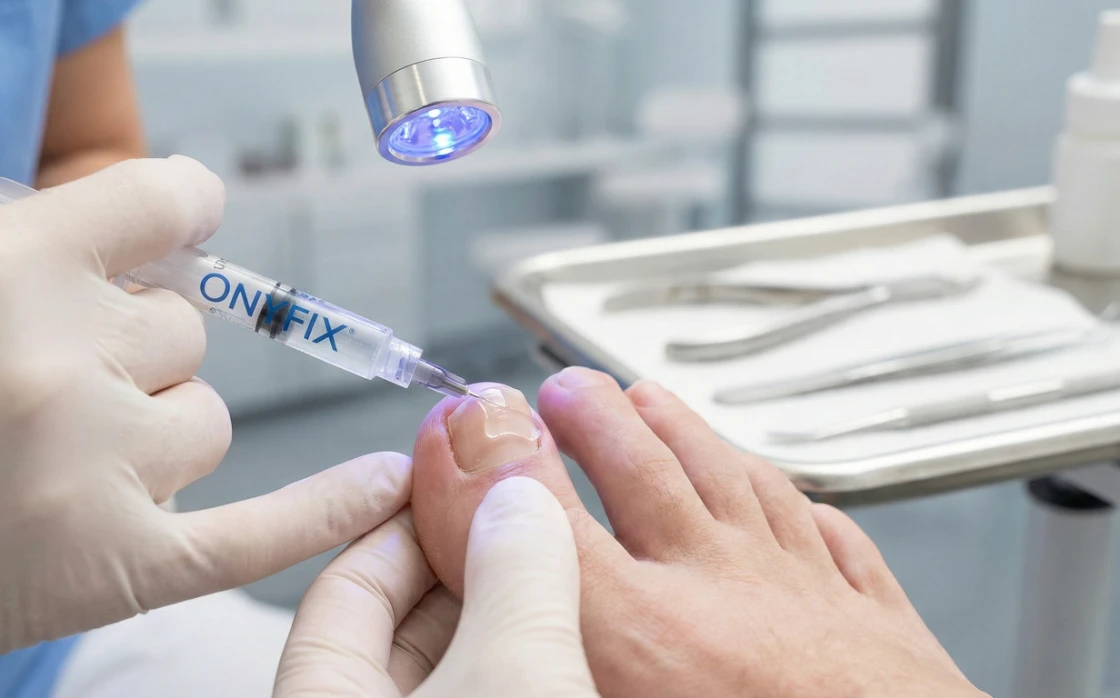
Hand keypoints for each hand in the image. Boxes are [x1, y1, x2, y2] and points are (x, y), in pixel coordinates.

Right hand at [0, 26, 410, 688]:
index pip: (167, 203)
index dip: (181, 210)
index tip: (179, 224)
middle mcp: (59, 357)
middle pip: (182, 328)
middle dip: (129, 346)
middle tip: (41, 383)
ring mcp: (91, 470)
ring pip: (202, 420)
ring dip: (151, 429)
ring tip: (49, 459)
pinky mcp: (106, 569)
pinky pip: (255, 534)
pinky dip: (325, 511)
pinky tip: (379, 484)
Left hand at [274, 478, 598, 697]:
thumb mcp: (513, 679)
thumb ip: (514, 577)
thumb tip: (518, 502)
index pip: (347, 586)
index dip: (410, 522)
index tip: (464, 487)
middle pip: (400, 630)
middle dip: (469, 571)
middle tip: (524, 527)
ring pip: (452, 675)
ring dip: (504, 625)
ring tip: (559, 580)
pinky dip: (522, 674)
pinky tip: (571, 649)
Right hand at [409, 374, 989, 697]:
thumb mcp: (608, 692)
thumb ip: (544, 634)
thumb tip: (493, 641)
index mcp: (644, 634)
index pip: (534, 515)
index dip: (481, 463)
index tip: (456, 432)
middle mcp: (726, 592)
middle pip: (644, 470)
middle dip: (593, 419)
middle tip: (563, 392)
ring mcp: (808, 596)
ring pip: (738, 480)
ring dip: (687, 433)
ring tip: (652, 404)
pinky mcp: (878, 624)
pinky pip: (831, 536)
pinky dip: (799, 506)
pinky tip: (788, 499)